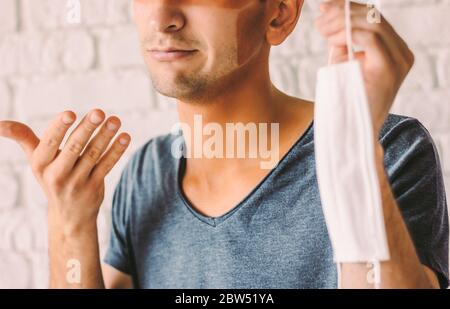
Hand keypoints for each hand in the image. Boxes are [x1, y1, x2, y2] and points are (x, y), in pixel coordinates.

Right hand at [0, 109, 130, 233]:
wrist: (69, 215)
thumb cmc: (52, 176)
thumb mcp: (36, 160)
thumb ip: (23, 138)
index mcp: (40, 164)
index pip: (48, 144)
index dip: (59, 129)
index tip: (70, 113)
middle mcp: (56, 175)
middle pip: (73, 148)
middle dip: (87, 129)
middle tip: (99, 112)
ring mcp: (77, 182)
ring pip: (93, 155)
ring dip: (106, 136)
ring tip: (115, 120)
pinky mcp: (94, 187)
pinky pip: (107, 165)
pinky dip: (117, 151)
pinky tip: (125, 136)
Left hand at [315, 0, 414, 134]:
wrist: (352, 130)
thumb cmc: (346, 99)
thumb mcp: (344, 64)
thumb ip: (342, 42)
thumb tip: (329, 19)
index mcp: (394, 51)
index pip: (374, 19)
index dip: (348, 8)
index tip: (324, 8)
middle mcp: (401, 53)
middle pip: (375, 17)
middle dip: (343, 11)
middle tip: (320, 17)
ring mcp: (399, 61)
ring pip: (373, 23)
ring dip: (342, 21)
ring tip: (321, 28)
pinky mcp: (389, 68)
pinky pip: (369, 38)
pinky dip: (347, 33)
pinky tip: (332, 39)